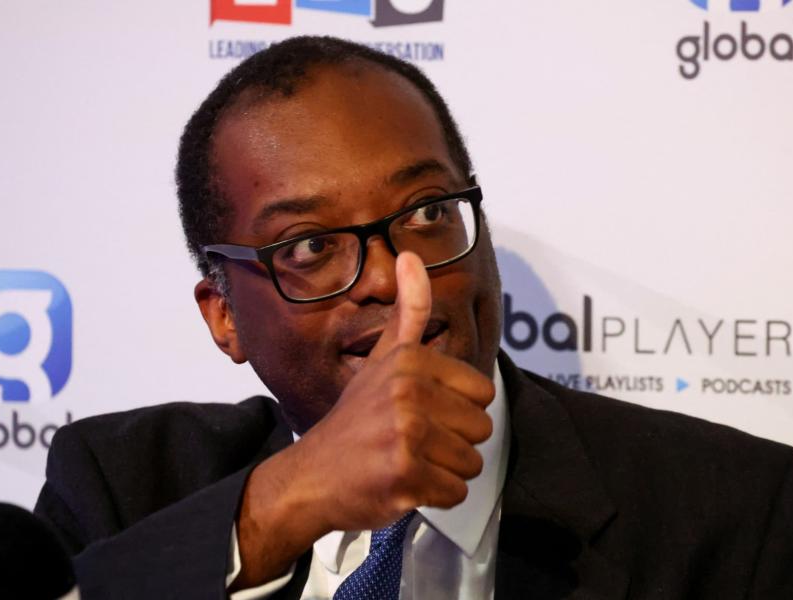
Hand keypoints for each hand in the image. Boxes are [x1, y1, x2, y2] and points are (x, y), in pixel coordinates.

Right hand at [232, 252, 494, 587]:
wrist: (310, 476)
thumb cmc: (352, 422)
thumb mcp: (382, 359)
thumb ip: (409, 311)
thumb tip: (412, 256)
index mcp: (411, 361)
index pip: (483, 392)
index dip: (457, 410)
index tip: (423, 414)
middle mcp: (409, 392)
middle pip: (481, 428)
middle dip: (453, 443)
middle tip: (413, 441)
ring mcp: (406, 433)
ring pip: (471, 462)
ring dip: (444, 471)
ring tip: (409, 460)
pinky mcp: (405, 474)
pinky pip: (456, 492)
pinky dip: (435, 497)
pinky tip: (405, 483)